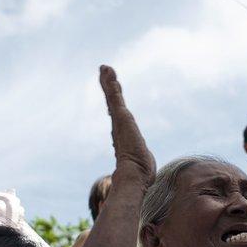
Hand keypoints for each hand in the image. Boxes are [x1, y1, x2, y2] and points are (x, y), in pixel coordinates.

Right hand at [99, 65, 155, 185]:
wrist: (134, 176)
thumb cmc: (140, 175)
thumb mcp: (141, 166)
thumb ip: (140, 167)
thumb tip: (143, 179)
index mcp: (122, 137)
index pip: (118, 117)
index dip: (113, 105)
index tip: (110, 99)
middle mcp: (118, 128)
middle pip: (112, 104)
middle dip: (108, 88)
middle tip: (104, 73)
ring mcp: (119, 122)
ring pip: (112, 97)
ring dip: (108, 82)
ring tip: (105, 68)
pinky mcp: (121, 117)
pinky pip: (114, 96)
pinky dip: (110, 84)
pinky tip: (107, 72)